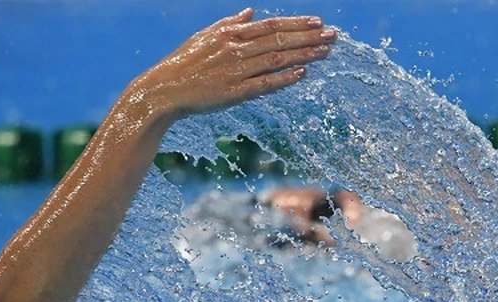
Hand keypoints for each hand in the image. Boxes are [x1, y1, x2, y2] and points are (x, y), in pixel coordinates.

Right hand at [131, 8, 334, 119]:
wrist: (164, 89)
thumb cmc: (184, 62)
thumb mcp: (205, 36)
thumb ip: (230, 23)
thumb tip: (250, 12)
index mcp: (230, 34)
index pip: (271, 26)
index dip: (297, 24)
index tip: (318, 22)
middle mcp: (236, 49)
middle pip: (279, 40)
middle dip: (309, 37)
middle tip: (333, 35)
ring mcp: (236, 71)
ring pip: (276, 59)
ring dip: (304, 55)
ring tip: (326, 51)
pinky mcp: (234, 93)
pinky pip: (264, 84)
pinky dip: (284, 78)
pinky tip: (303, 73)